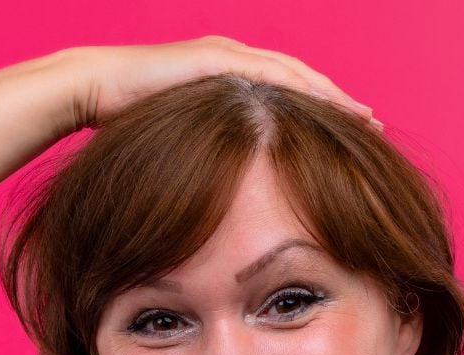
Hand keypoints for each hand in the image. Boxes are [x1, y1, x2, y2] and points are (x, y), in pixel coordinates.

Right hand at [61, 37, 379, 132]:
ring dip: (329, 94)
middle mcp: (232, 58)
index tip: (349, 133)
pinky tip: (326, 104)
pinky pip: (268, 74)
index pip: (285, 92)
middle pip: (299, 79)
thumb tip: (223, 191)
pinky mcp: (214, 58)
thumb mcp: (179, 140)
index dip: (319, 111)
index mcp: (226, 77)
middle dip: (336, 101)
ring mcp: (225, 54)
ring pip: (292, 74)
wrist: (91, 89)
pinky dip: (300, 88)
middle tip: (372, 123)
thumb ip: (206, 152)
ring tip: (361, 116)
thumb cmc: (125, 122)